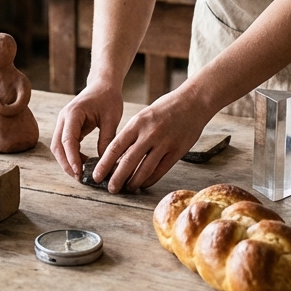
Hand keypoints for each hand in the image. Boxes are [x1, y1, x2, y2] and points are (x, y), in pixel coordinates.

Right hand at [51, 81, 123, 179]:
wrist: (103, 84)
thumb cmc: (108, 98)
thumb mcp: (112, 118)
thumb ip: (107, 139)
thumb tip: (104, 163)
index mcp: (73, 114)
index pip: (67, 140)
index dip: (72, 158)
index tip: (80, 173)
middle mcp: (64, 118)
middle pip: (57, 146)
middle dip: (66, 164)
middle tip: (80, 179)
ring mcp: (63, 123)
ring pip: (58, 147)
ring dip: (67, 162)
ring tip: (81, 175)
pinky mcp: (67, 127)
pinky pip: (64, 145)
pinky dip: (71, 156)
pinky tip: (83, 164)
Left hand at [93, 89, 211, 192]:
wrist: (193, 101)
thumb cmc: (165, 108)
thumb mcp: (144, 116)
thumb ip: (133, 134)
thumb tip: (119, 158)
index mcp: (137, 123)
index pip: (115, 147)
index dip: (104, 164)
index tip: (97, 176)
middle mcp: (149, 133)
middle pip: (128, 161)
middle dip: (117, 178)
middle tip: (111, 189)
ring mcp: (164, 143)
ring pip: (145, 169)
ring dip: (134, 181)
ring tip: (128, 188)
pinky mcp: (177, 150)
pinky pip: (161, 170)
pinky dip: (150, 179)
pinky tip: (144, 184)